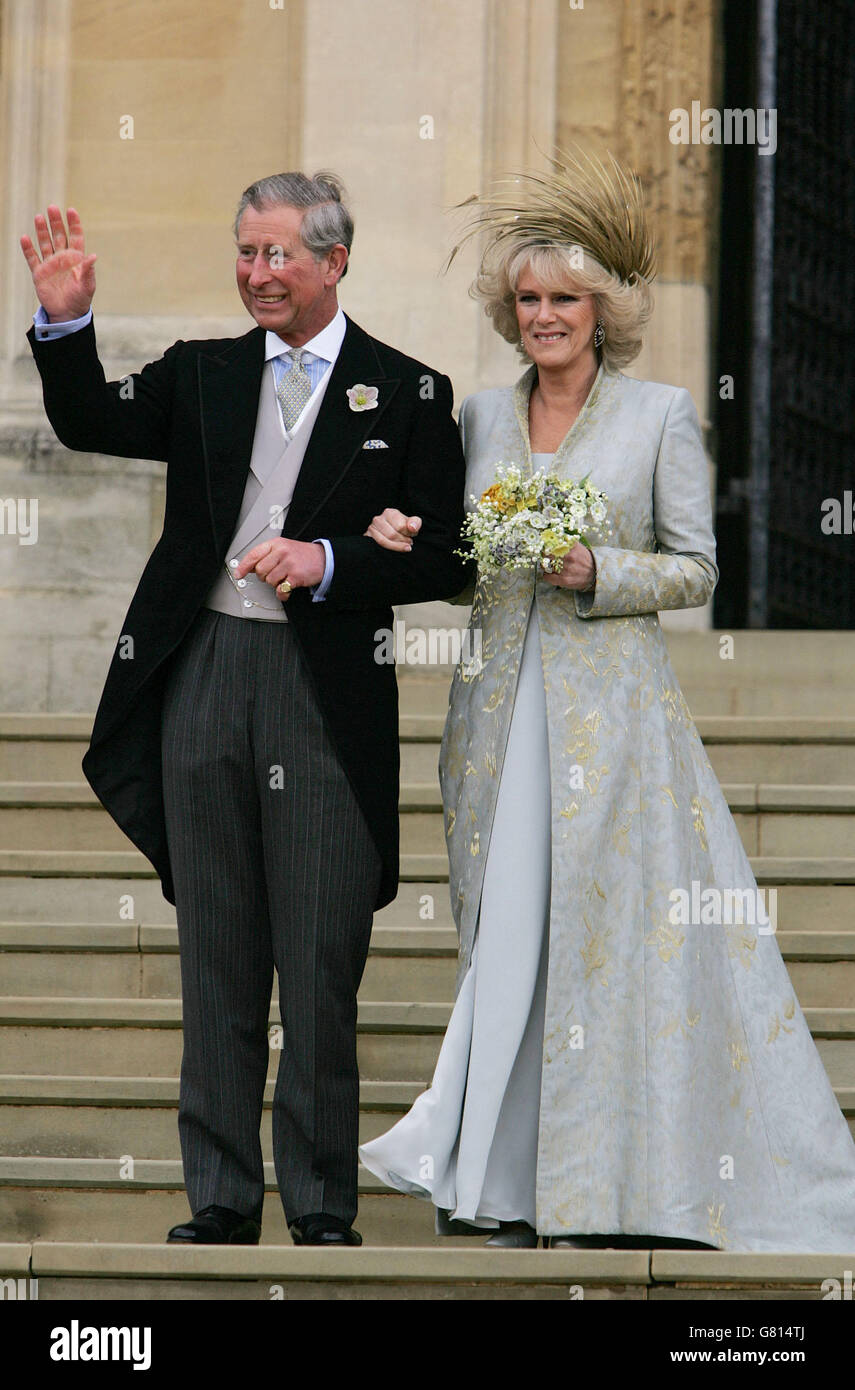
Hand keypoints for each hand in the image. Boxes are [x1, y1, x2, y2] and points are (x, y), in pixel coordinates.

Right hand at [20, 206, 96, 322]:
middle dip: (56, 222)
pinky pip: (32, 258)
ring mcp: (50, 264)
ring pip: (45, 243)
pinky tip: (25, 238)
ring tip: (39, 217)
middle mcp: (62, 258)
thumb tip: (94, 256)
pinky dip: (28, 249)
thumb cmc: (80, 300)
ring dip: (42, 231)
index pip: (75, 237)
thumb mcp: (87, 286)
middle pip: (58, 235)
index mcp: (76, 259)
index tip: (71, 211)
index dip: (73, 224)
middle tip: (52, 207)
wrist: (67, 314)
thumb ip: (88, 271)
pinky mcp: (39, 273)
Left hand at [234, 539, 325, 597]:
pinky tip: (286, 588)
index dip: (244, 566)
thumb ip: (266, 556)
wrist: (323, 558)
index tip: (238, 574)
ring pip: (269, 580)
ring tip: (283, 578)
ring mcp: (289, 564)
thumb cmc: (301, 554)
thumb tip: (249, 567)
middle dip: (264, 576)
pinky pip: (281, 589)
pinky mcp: (296, 576)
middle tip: (273, 575)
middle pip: (260, 570)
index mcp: (276, 544)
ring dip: (275, 584)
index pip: (254, 555)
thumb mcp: (283, 548)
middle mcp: (281, 552)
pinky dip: (282, 593)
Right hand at [364, 508, 421, 551]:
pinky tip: (394, 550)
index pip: (400, 526)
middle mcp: (378, 519)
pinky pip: (377, 546)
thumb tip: (412, 528)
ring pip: (383, 541)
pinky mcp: (367, 537)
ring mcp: (371, 528)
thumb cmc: (403, 528)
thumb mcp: (412, 524)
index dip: (408, 534)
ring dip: (396, 547)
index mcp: (389, 513)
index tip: (411, 536)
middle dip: (402, 541)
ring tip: (404, 547)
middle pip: (392, 535)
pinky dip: (388, 550)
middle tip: (408, 543)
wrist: (391, 533)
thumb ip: (415, 523)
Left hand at [541, 542, 595, 590]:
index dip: (545, 545)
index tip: (544, 546)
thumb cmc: (585, 559)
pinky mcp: (565, 580)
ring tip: (548, 566)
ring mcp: (566, 569)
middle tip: (544, 556)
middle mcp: (568, 557)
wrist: (595, 573)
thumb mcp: (577, 546)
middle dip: (544, 555)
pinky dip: (546, 576)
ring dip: (545, 566)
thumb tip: (554, 536)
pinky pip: (548, 577)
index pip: (552, 543)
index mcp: (571, 547)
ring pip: (547, 566)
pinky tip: (548, 574)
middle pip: (547, 554)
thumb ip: (566, 541)